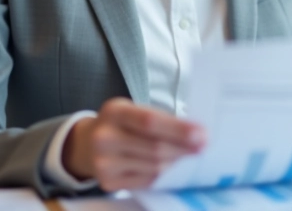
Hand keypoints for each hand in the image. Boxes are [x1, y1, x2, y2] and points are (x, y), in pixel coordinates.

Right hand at [62, 97, 206, 190]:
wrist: (87, 143)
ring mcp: (103, 162)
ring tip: (191, 158)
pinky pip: (146, 181)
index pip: (150, 121)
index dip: (178, 129)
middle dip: (183, 149)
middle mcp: (104, 137)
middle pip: (154, 147)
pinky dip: (164, 176)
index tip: (201, 134)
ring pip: (153, 167)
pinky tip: (175, 169)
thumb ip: (160, 119)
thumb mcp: (133, 111)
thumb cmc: (121, 124)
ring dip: (177, 163)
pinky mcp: (107, 182)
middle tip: (204, 147)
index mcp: (114, 111)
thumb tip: (196, 134)